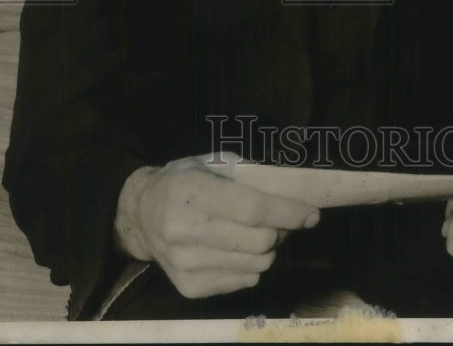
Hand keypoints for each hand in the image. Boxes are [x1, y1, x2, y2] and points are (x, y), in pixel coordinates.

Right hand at [129, 157, 319, 298]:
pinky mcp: (189, 288)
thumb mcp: (209, 165)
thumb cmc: (183, 181)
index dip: (288, 212)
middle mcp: (185, 232)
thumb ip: (247, 178)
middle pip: (260, 241)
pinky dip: (250, 266)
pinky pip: (243, 281)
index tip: (312, 214)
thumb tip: (291, 197)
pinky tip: (235, 249)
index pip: (252, 209)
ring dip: (267, 249)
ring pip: (256, 265)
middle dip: (280, 230)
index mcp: (192, 193)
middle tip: (279, 220)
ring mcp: (186, 265)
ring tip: (255, 234)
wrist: (141, 215)